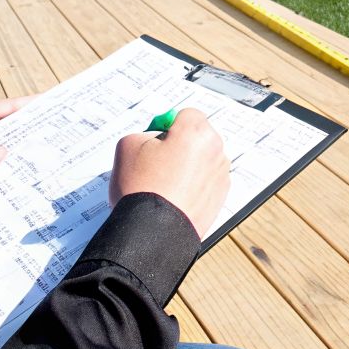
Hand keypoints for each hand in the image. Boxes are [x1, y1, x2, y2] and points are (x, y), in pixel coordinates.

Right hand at [109, 109, 229, 236]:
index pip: (187, 115)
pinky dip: (193, 186)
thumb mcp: (128, 145)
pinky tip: (175, 198)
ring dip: (188, 167)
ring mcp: (221, 176)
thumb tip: (156, 140)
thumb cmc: (141, 187)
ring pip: (202, 161)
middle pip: (198, 137)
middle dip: (180, 145)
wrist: (153, 233)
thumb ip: (145, 133)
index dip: (168, 126)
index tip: (156, 141)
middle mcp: (216, 151)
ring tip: (165, 185)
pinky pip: (206, 182)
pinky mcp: (221, 198)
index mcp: (197, 132)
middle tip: (157, 164)